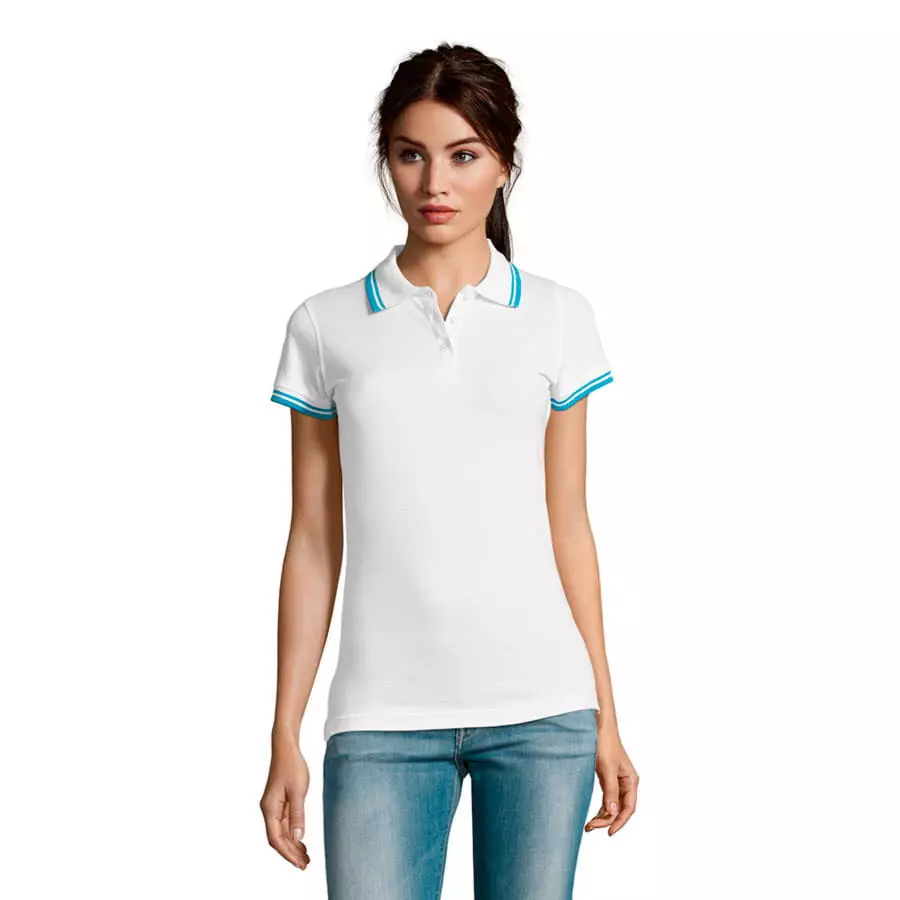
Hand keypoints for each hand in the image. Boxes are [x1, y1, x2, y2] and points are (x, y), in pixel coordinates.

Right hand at [260, 735, 310, 868]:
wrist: (286, 747)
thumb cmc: (292, 765)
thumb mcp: (298, 791)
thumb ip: (297, 815)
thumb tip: (297, 838)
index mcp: (269, 809)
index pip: (276, 839)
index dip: (287, 853)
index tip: (300, 863)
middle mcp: (268, 810)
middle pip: (277, 838)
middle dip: (290, 853)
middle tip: (306, 864)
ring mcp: (273, 807)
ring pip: (280, 832)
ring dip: (292, 845)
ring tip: (305, 857)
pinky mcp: (279, 802)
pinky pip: (283, 824)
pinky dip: (292, 834)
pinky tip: (301, 841)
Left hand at [585, 723, 637, 836]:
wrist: (597, 725)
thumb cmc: (604, 743)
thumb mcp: (606, 768)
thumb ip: (610, 790)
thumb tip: (613, 812)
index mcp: (631, 780)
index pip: (629, 808)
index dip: (620, 822)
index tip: (608, 832)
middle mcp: (626, 782)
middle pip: (620, 809)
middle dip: (607, 820)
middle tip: (590, 827)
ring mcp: (617, 781)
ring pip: (613, 805)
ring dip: (603, 816)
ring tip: (589, 825)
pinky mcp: (608, 778)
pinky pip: (607, 798)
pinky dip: (601, 807)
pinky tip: (593, 814)